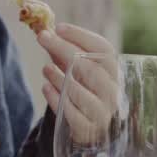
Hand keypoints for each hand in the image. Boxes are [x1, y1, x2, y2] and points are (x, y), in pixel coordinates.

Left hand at [37, 24, 120, 142]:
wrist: (90, 125)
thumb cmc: (84, 89)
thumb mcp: (78, 69)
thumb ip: (65, 51)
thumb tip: (45, 32)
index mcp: (114, 71)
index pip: (103, 49)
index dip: (81, 37)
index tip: (59, 27)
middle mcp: (113, 90)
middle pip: (90, 67)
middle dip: (63, 49)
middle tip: (42, 37)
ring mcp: (102, 111)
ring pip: (79, 92)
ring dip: (58, 77)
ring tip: (44, 68)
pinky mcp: (89, 129)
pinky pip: (70, 113)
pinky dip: (56, 98)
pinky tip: (46, 87)